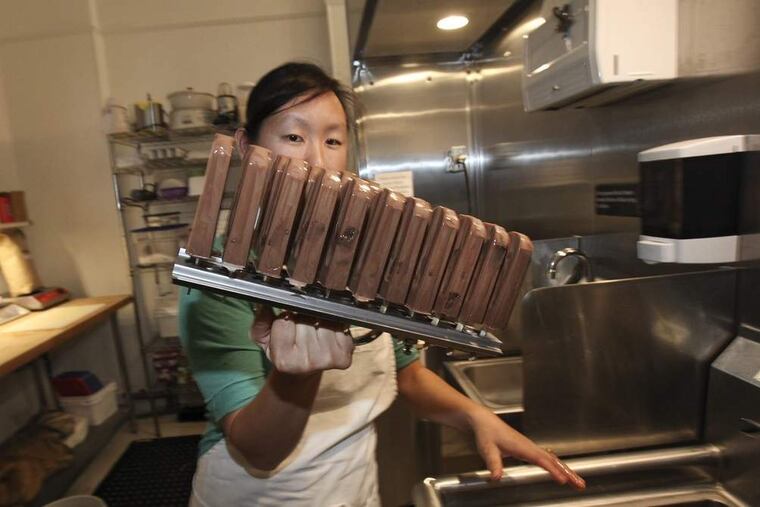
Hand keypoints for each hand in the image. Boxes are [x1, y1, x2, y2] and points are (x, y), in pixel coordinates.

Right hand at [250, 305, 353, 374]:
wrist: (301, 373)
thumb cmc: (284, 352)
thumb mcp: (265, 339)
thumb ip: (261, 320)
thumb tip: (265, 303)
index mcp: (284, 361)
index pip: (284, 322)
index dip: (285, 318)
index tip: (287, 324)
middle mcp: (307, 363)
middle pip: (305, 319)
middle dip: (301, 318)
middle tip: (301, 327)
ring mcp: (328, 359)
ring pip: (323, 320)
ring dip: (318, 320)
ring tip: (313, 330)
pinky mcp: (343, 356)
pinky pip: (340, 326)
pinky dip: (334, 325)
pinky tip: (327, 334)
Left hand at [469, 407, 584, 489]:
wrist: (484, 421)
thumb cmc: (486, 433)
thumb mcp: (487, 449)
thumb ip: (493, 463)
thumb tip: (496, 477)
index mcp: (522, 447)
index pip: (541, 460)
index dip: (552, 470)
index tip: (562, 480)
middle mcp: (529, 446)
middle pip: (553, 460)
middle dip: (568, 472)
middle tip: (580, 484)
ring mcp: (530, 447)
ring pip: (553, 459)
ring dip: (566, 470)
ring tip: (577, 481)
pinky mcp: (528, 449)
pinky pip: (547, 458)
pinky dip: (558, 465)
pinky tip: (563, 471)